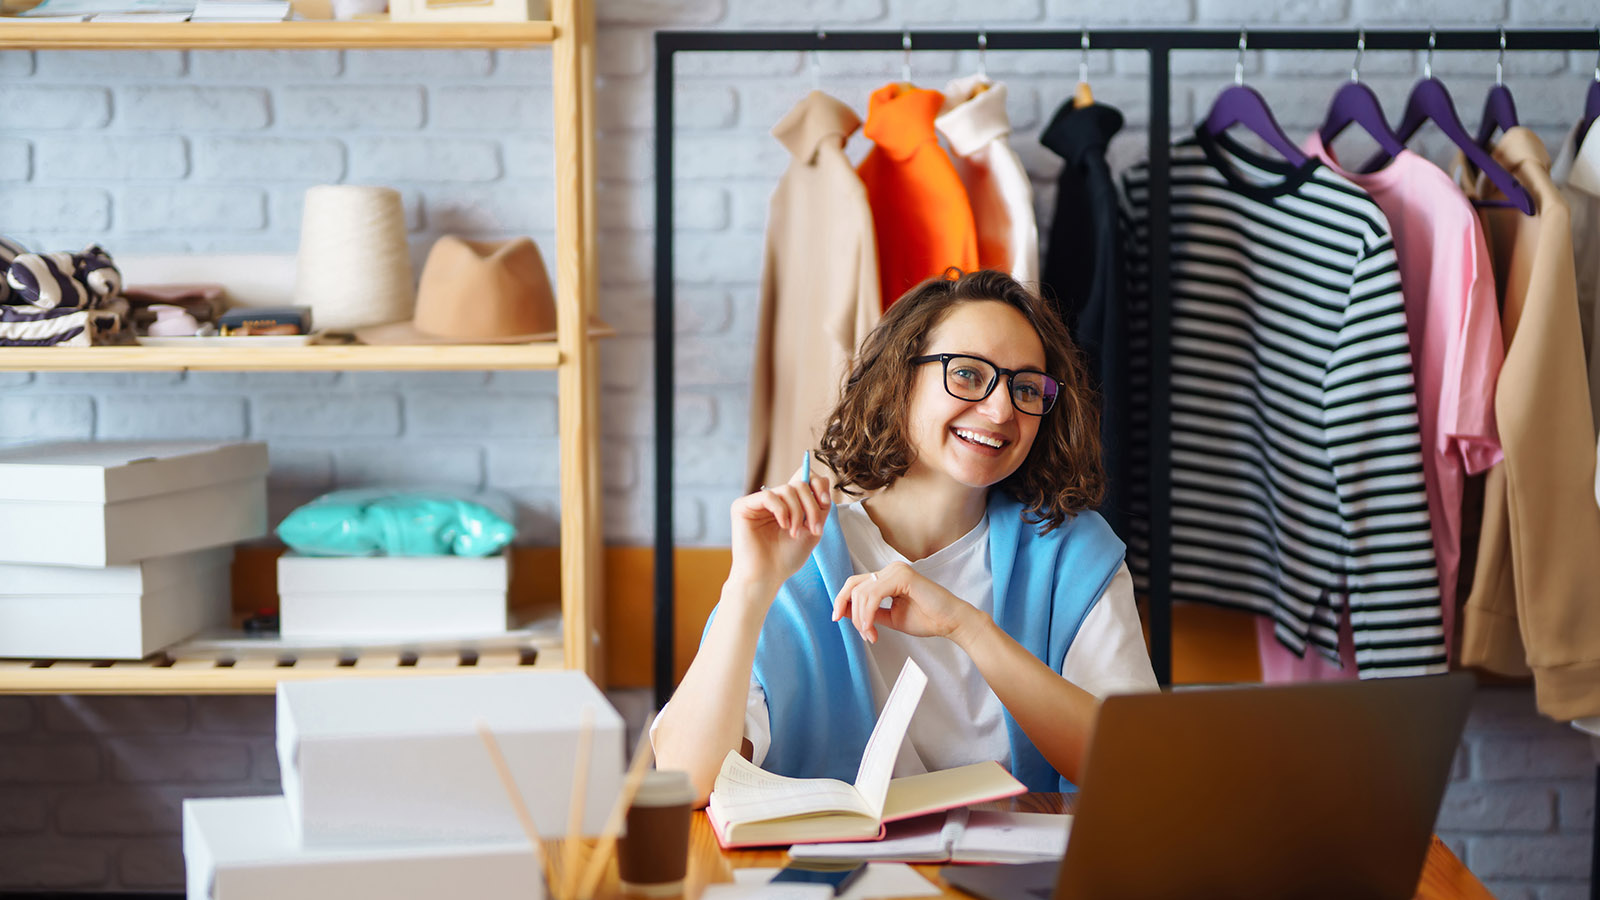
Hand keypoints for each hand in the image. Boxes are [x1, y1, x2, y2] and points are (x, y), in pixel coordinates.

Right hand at [727, 472, 831, 601]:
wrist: (767, 576)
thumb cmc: (786, 558)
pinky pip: (769, 496)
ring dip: (798, 512)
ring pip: (787, 489)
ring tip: (795, 533)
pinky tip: (783, 526)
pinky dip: (781, 511)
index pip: (804, 478)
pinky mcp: (743, 506)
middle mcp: (772, 500)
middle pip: (799, 484)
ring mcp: (757, 502)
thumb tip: (822, 480)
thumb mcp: (812, 530)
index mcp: (787, 504)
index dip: (818, 485)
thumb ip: (819, 507)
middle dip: (811, 506)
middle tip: (814, 529)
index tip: (825, 502)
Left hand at [831, 561, 985, 644]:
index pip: (855, 584)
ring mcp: (896, 570)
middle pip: (853, 586)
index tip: (836, 618)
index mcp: (887, 576)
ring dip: (861, 618)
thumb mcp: (890, 617)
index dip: (841, 600)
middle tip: (862, 634)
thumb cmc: (927, 619)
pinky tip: (872, 629)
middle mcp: (890, 569)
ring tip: (871, 635)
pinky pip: (873, 596)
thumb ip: (870, 613)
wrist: (952, 622)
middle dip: (848, 611)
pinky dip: (868, 614)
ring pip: (861, 593)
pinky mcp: (903, 577)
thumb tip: (843, 611)